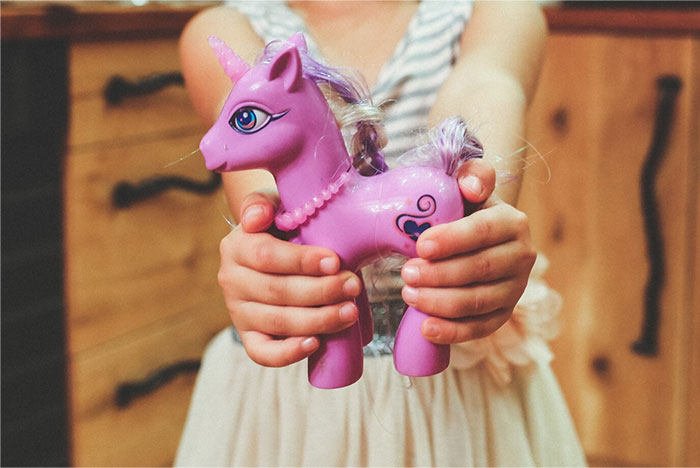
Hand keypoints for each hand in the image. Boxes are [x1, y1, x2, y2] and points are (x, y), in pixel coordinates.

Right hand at [218, 192, 362, 366]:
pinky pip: (262, 352)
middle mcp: (231, 281)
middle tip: (353, 286)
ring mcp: (238, 311)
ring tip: (349, 312)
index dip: (302, 261)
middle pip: (276, 292)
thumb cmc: (279, 224)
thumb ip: (260, 204)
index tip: (335, 261)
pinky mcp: (248, 335)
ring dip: (317, 320)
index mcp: (236, 246)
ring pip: (276, 322)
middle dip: (321, 291)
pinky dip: (288, 353)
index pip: (267, 256)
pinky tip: (315, 343)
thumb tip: (257, 218)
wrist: (270, 245)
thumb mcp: (271, 205)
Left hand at [400, 158, 535, 343]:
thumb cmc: (465, 211)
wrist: (477, 238)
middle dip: (439, 274)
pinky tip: (426, 328)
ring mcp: (515, 289)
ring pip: (478, 302)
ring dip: (439, 302)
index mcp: (513, 223)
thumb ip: (472, 175)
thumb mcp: (466, 188)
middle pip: (479, 270)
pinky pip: (480, 328)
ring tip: (408, 294)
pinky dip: (453, 332)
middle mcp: (522, 257)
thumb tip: (472, 188)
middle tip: (405, 274)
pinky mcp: (503, 314)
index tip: (420, 246)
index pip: (483, 232)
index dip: (452, 240)